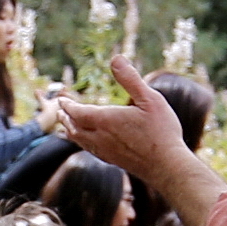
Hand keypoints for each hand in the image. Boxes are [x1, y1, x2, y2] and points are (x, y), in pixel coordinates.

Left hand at [53, 57, 190, 182]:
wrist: (167, 168)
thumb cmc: (161, 132)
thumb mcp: (150, 99)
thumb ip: (131, 79)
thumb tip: (116, 58)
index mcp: (106, 120)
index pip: (77, 112)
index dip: (67, 105)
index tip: (60, 100)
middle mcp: (100, 137)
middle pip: (74, 127)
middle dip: (65, 118)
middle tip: (59, 111)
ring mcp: (105, 151)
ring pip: (80, 141)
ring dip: (71, 131)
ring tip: (67, 126)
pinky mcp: (113, 161)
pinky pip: (90, 150)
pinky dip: (82, 143)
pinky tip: (88, 143)